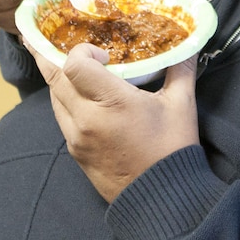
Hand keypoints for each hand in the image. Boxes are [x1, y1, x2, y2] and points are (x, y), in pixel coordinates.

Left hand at [30, 43, 199, 201]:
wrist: (162, 200)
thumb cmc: (172, 149)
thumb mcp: (182, 105)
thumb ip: (181, 69)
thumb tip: (189, 44)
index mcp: (111, 103)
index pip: (74, 65)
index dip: (81, 51)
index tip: (103, 53)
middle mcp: (86, 119)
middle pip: (54, 78)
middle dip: (52, 57)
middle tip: (50, 40)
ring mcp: (76, 138)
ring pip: (54, 98)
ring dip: (59, 80)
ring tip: (68, 66)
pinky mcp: (75, 152)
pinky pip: (61, 118)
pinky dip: (65, 101)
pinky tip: (79, 96)